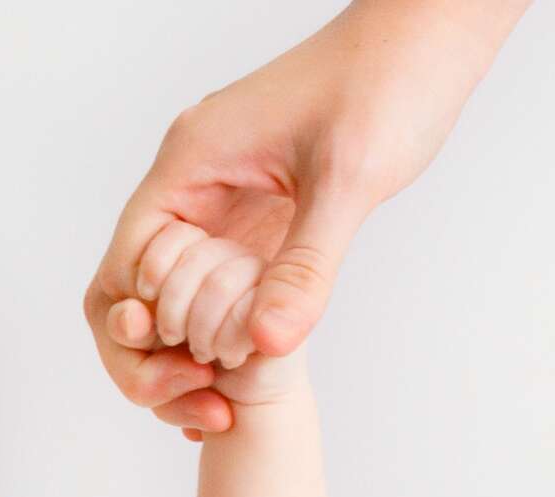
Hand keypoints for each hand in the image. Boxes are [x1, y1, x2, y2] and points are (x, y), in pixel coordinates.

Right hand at [86, 1, 515, 435]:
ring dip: (188, 347)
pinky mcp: (251, 216)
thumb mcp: (349, 181)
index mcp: (189, 165)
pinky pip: (216, 286)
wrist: (428, 39)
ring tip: (220, 398)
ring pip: (171, 293)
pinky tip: (243, 374)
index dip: (142, 327)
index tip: (186, 369)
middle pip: (133, 288)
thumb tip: (269, 347)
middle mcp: (190, 184)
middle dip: (153, 351)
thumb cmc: (387, 84)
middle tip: (200, 397)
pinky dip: (223, 332)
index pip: (127, 262)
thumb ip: (306, 267)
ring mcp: (218, 201)